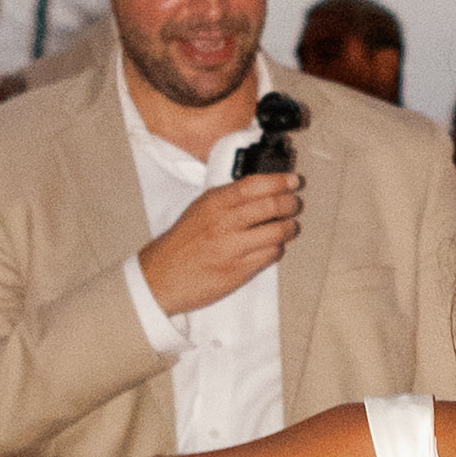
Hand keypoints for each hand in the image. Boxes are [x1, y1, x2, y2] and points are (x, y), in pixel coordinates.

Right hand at [139, 163, 302, 316]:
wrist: (161, 275)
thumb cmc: (181, 243)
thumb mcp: (199, 209)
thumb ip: (227, 198)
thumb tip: (261, 188)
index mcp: (214, 203)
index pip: (255, 185)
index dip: (279, 181)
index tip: (292, 181)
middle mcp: (224, 223)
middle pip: (271, 206)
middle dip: (290, 203)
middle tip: (294, 203)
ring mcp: (232, 248)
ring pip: (276, 232)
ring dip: (288, 227)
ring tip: (288, 226)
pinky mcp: (239, 270)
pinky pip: (270, 255)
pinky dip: (277, 248)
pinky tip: (273, 245)